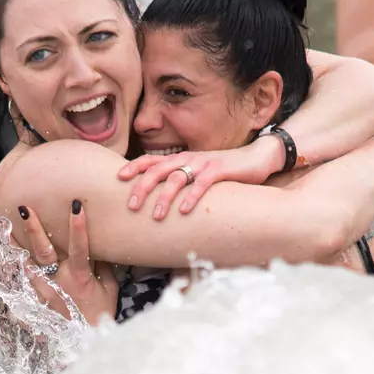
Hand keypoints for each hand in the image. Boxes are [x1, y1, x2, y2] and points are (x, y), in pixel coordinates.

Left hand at [14, 201, 118, 325]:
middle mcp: (59, 281)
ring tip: (6, 228)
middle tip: (26, 208)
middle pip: (44, 251)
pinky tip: (8, 255)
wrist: (84, 341)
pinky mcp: (37, 299)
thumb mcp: (109, 289)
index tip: (76, 205)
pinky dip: (16, 267)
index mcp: (79, 277)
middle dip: (35, 229)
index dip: (78, 226)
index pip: (79, 246)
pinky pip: (24, 280)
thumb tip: (99, 246)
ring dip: (17, 245)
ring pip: (28, 264)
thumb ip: (103, 267)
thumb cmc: (100, 313)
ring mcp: (45, 290)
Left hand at [117, 137, 282, 219]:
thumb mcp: (196, 173)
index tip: (119, 178)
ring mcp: (203, 163)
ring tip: (155, 215)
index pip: (151, 160)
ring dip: (164, 197)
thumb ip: (180, 180)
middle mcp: (188, 158)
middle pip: (158, 170)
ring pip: (176, 178)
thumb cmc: (222, 171)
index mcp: (179, 158)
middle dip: (142, 187)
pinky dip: (191, 197)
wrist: (254, 158)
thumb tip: (158, 198)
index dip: (134, 167)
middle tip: (131, 206)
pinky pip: (201, 184)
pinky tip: (183, 210)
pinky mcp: (219, 171)